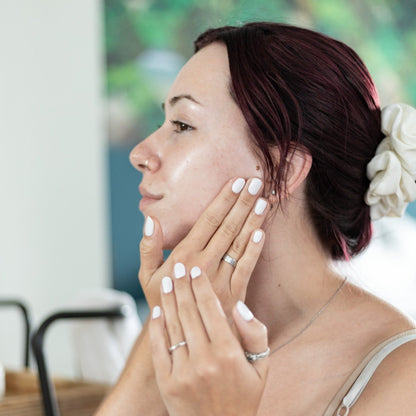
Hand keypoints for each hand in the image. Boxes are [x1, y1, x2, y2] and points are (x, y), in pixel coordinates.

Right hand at [139, 177, 268, 313]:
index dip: (224, 200)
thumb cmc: (163, 300)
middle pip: (228, 227)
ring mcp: (221, 278)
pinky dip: (255, 249)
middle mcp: (205, 264)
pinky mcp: (234, 293)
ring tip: (263, 200)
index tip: (236, 182)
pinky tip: (262, 232)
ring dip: (253, 220)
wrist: (180, 335)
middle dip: (243, 203)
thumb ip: (148, 248)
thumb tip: (151, 220)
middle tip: (256, 182)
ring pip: (240, 244)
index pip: (208, 220)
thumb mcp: (146, 275)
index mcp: (185, 255)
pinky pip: (247, 268)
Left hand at [149, 265, 268, 415]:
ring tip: (168, 281)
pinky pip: (160, 347)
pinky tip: (157, 310)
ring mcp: (183, 372)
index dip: (201, 286)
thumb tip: (239, 305)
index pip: (211, 308)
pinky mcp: (167, 383)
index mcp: (229, 353)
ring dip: (169, 300)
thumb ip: (255, 333)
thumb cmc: (244, 397)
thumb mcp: (262, 367)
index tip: (195, 270)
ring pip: (173, 325)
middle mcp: (205, 360)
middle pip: (189, 311)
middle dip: (183, 285)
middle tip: (178, 266)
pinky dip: (157, 327)